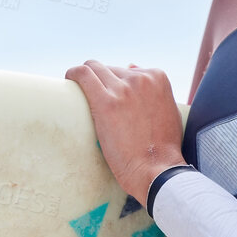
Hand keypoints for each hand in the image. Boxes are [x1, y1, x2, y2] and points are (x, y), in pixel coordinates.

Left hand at [64, 59, 186, 203]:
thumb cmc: (162, 148)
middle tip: (95, 101)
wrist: (158, 170)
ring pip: (94, 68)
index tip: (109, 97)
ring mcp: (123, 89)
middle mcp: (141, 78)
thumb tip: (130, 66)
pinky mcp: (106, 102)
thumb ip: (152, 91)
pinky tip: (69, 79)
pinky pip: (83, 74)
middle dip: (102, 83)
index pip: (126, 70)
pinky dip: (73, 74)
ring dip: (87, 79)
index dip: (116, 84)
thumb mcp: (168, 110)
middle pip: (110, 70)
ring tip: (79, 93)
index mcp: (157, 77)